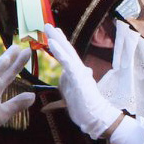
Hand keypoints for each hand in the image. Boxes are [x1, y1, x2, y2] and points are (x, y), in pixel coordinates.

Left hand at [44, 23, 121, 138]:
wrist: (95, 118)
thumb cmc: (84, 109)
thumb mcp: (69, 97)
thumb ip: (64, 90)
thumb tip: (56, 90)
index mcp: (75, 73)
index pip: (66, 55)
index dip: (59, 44)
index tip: (53, 33)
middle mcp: (78, 70)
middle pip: (66, 49)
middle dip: (57, 37)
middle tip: (47, 25)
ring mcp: (79, 72)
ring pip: (67, 52)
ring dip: (57, 39)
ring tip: (48, 28)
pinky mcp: (79, 78)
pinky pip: (67, 62)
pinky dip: (60, 52)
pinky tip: (52, 43)